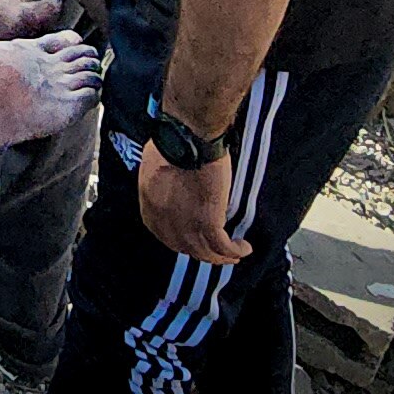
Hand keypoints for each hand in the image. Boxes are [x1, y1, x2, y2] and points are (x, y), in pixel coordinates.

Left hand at [138, 149, 248, 263]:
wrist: (187, 136)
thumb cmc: (172, 139)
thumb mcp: (155, 164)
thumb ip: (161, 180)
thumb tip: (171, 183)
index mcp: (149, 205)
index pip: (163, 234)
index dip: (179, 240)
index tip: (190, 240)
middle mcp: (164, 220)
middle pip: (184, 247)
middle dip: (200, 252)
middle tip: (214, 252)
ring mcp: (186, 224)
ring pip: (205, 252)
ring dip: (220, 257)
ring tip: (233, 256)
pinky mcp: (208, 222)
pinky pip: (223, 246)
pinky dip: (235, 250)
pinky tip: (243, 248)